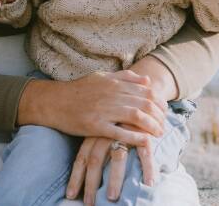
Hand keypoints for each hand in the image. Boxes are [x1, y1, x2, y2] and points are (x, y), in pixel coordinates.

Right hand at [17, 70, 166, 142]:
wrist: (53, 101)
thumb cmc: (78, 90)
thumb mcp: (101, 77)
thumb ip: (124, 77)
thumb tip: (147, 81)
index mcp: (114, 82)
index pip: (147, 92)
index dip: (160, 103)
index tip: (164, 112)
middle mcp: (111, 94)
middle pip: (145, 104)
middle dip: (160, 117)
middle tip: (164, 126)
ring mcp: (103, 110)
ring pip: (137, 117)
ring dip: (152, 127)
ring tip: (158, 134)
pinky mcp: (95, 125)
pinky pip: (120, 133)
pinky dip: (135, 138)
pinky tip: (144, 142)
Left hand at [66, 127, 155, 205]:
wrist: (136, 96)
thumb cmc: (116, 119)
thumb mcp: (100, 130)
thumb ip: (93, 147)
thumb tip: (84, 171)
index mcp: (93, 135)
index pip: (81, 158)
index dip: (76, 177)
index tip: (70, 195)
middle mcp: (105, 134)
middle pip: (95, 161)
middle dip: (91, 184)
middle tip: (89, 203)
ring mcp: (124, 133)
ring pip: (117, 158)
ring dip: (114, 179)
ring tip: (112, 198)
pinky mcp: (142, 132)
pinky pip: (144, 153)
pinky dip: (148, 168)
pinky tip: (149, 183)